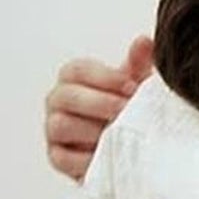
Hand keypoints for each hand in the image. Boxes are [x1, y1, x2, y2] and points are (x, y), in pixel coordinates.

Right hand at [45, 35, 153, 179]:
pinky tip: (109, 154)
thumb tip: (144, 41)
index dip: (104, 77)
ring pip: (59, 125)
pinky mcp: (58, 157)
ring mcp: (54, 130)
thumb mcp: (136, 83)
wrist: (133, 144)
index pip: (76, 70)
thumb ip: (138, 62)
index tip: (131, 85)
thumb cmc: (131, 106)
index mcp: (75, 79)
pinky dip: (86, 157)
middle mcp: (59, 102)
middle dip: (99, 102)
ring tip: (119, 133)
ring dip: (92, 129)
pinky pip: (63, 158)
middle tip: (127, 109)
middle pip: (65, 96)